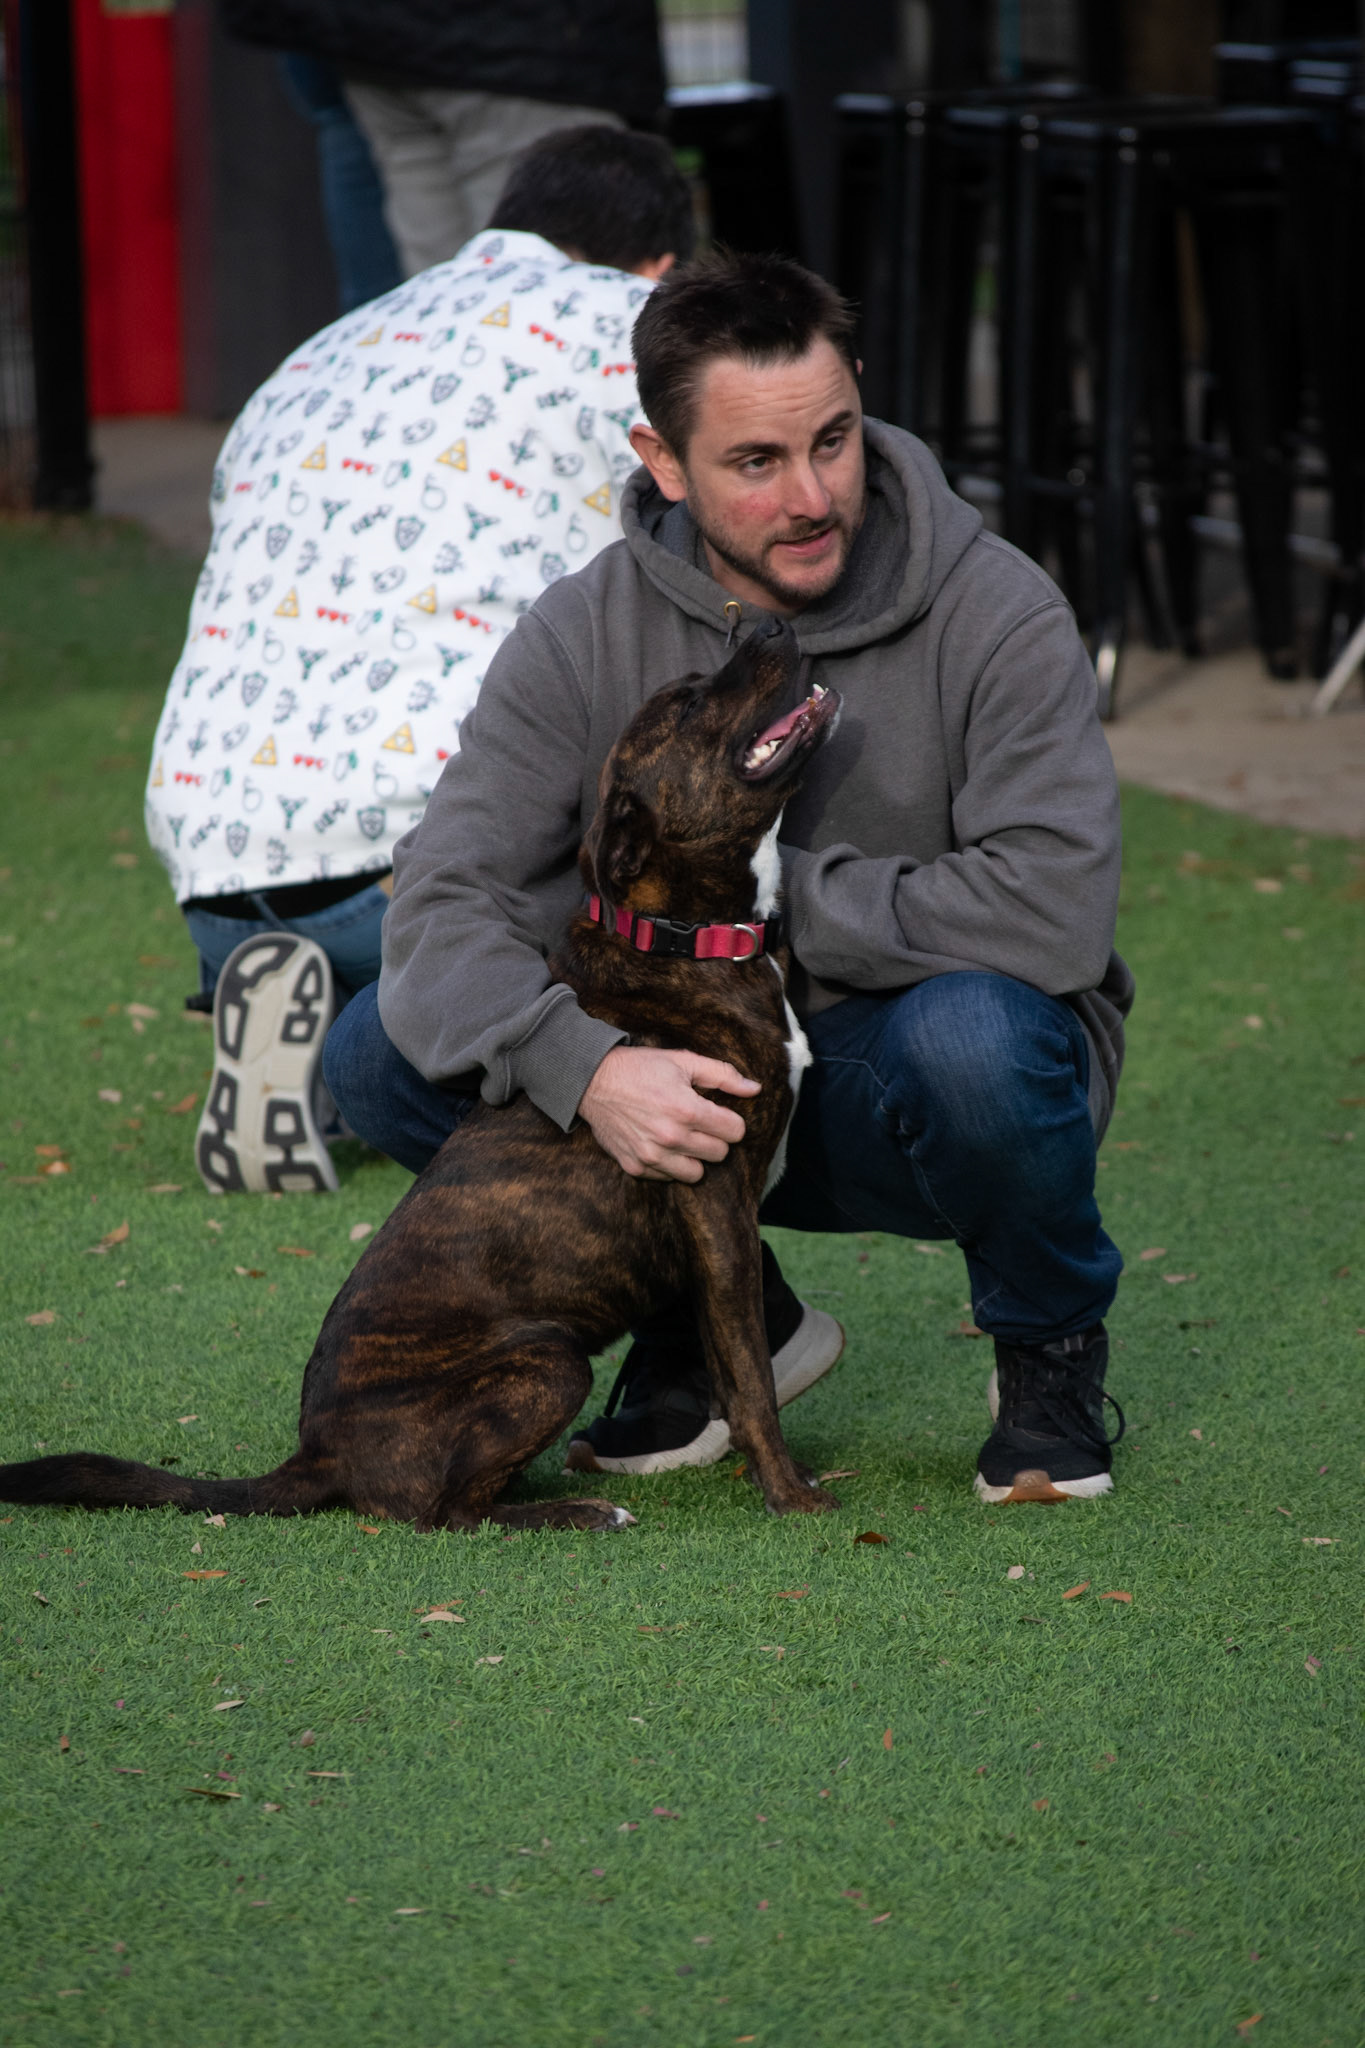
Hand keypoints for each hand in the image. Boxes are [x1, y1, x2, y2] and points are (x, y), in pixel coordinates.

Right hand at [579, 1045, 759, 1181]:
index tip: (718, 1114)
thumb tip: (755, 1089)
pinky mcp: (635, 1167)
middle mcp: (671, 1137)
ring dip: (695, 1156)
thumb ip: (723, 1075)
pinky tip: (660, 1144)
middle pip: (720, 1154)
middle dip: (714, 1138)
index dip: (730, 1121)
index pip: (735, 1132)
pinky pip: (668, 1178)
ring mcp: (652, 1156)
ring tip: (682, 1137)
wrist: (592, 1081)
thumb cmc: (640, 1068)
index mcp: (688, 1109)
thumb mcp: (683, 1061)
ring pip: (697, 1173)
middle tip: (699, 1124)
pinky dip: (669, 1164)